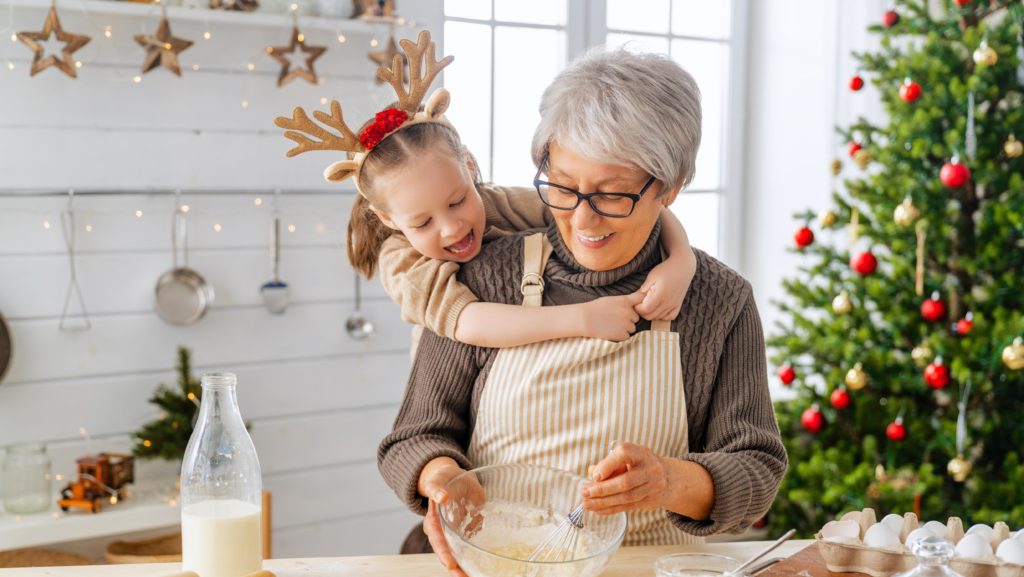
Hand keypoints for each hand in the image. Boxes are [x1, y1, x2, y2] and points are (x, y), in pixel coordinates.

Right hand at [418, 457, 472, 576]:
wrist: (450, 477)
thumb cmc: (441, 480)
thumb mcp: (437, 481)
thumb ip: (436, 489)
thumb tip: (441, 497)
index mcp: (433, 522)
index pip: (438, 541)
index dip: (444, 553)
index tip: (451, 564)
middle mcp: (443, 532)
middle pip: (448, 553)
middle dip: (456, 568)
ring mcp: (455, 533)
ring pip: (460, 553)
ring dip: (467, 566)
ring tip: (476, 576)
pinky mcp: (467, 530)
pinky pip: (473, 543)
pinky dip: (477, 554)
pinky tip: (487, 564)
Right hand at [579, 292, 643, 340]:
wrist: (585, 319)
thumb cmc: (595, 308)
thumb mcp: (611, 299)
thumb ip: (625, 301)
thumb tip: (636, 302)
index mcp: (625, 301)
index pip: (641, 298)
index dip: (639, 303)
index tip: (635, 306)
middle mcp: (628, 312)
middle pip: (636, 317)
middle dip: (629, 319)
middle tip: (616, 319)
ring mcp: (626, 324)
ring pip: (632, 328)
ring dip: (625, 328)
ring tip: (612, 325)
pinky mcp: (623, 334)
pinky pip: (627, 336)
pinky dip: (620, 335)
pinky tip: (611, 331)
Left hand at [581, 442, 672, 514]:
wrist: (668, 478)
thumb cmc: (639, 464)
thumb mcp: (627, 457)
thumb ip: (609, 464)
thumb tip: (592, 473)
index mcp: (642, 453)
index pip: (624, 454)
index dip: (608, 465)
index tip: (594, 475)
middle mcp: (650, 469)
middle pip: (626, 481)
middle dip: (602, 489)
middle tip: (585, 492)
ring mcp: (653, 486)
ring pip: (626, 497)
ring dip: (603, 502)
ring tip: (587, 503)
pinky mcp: (651, 501)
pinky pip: (627, 507)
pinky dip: (610, 509)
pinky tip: (597, 510)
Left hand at [635, 247, 695, 320]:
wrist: (683, 266)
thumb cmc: (666, 269)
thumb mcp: (652, 276)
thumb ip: (643, 288)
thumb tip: (634, 298)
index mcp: (661, 294)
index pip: (646, 310)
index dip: (638, 308)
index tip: (636, 302)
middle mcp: (668, 302)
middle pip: (651, 316)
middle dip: (642, 312)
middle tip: (640, 303)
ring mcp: (674, 304)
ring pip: (659, 318)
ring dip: (651, 313)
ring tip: (649, 303)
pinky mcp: (679, 305)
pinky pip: (670, 317)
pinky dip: (662, 316)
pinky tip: (659, 308)